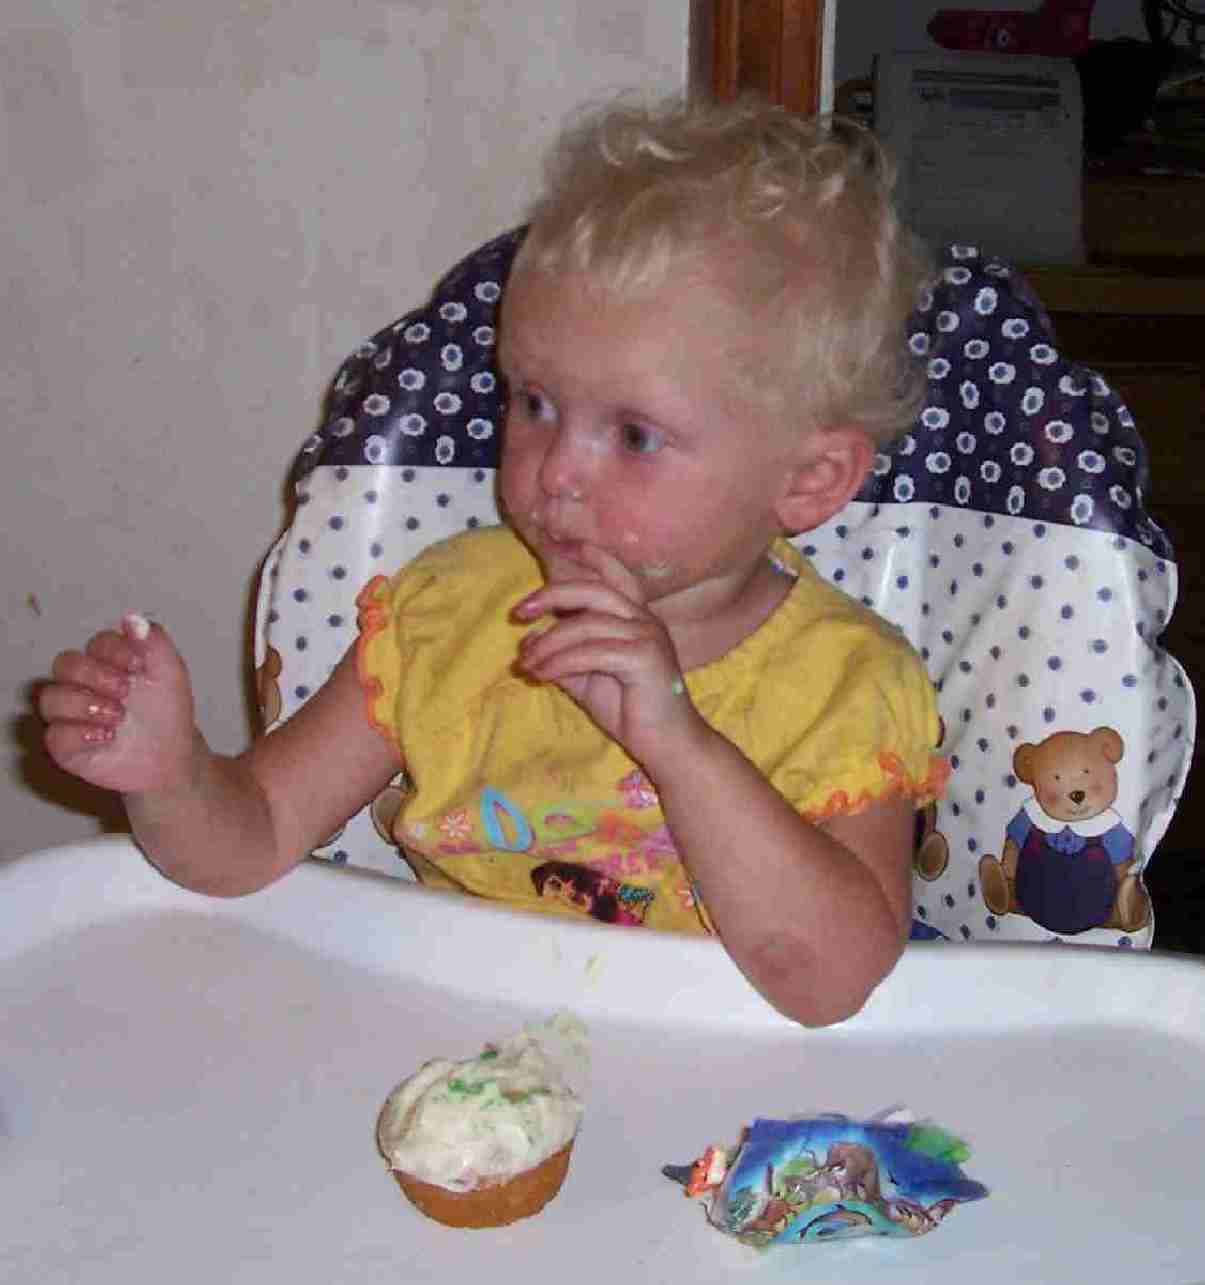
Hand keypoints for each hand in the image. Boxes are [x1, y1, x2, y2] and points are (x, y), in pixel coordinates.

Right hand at [38, 614, 199, 795]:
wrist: (171, 756)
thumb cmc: (167, 713)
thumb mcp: (170, 674)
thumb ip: (154, 642)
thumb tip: (132, 618)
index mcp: (108, 662)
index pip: (98, 642)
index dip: (116, 651)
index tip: (139, 667)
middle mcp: (84, 684)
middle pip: (66, 663)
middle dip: (96, 675)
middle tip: (125, 691)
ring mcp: (71, 714)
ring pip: (51, 697)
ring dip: (86, 705)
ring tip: (118, 718)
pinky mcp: (66, 745)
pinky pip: (54, 734)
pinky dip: (79, 734)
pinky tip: (106, 737)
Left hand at [513, 544, 704, 769]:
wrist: (667, 745)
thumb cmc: (631, 710)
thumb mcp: (588, 679)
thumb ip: (563, 656)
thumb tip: (529, 640)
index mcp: (635, 618)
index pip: (614, 574)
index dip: (589, 555)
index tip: (558, 544)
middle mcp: (644, 620)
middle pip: (594, 591)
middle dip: (552, 596)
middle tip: (518, 613)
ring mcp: (647, 637)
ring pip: (586, 625)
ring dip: (548, 643)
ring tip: (527, 663)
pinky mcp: (644, 658)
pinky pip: (591, 652)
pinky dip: (560, 662)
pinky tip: (542, 675)